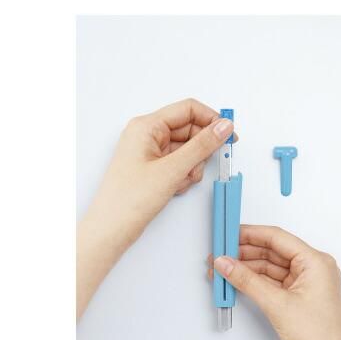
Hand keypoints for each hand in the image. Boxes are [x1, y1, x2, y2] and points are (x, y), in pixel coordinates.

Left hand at [77, 98, 234, 318]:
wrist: (111, 230)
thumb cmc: (128, 199)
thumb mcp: (172, 169)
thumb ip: (202, 145)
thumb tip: (223, 127)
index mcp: (146, 126)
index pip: (187, 109)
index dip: (211, 119)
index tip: (229, 133)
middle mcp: (147, 136)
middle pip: (189, 130)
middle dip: (200, 149)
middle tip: (208, 163)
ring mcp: (150, 153)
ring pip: (186, 150)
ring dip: (192, 165)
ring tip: (182, 180)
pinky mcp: (153, 169)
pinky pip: (179, 164)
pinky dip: (184, 175)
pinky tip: (176, 187)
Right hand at [209, 225, 340, 339]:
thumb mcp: (277, 305)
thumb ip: (247, 280)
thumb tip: (226, 263)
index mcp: (316, 261)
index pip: (277, 238)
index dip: (250, 234)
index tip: (228, 233)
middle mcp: (313, 267)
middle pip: (272, 251)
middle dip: (244, 252)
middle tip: (220, 252)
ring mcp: (306, 282)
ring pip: (270, 266)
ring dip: (246, 267)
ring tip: (222, 268)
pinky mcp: (298, 295)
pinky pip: (272, 280)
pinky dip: (254, 280)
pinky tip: (236, 279)